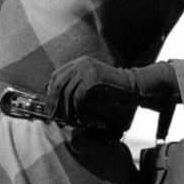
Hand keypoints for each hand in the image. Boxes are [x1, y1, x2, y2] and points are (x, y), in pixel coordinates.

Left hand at [45, 57, 176, 124]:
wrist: (134, 87)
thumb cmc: (113, 90)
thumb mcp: (92, 85)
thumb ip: (77, 87)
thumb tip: (58, 100)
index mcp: (79, 63)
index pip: (56, 76)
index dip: (50, 93)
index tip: (49, 108)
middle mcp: (81, 63)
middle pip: (57, 83)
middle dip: (53, 102)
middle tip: (53, 117)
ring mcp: (87, 68)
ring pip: (67, 91)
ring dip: (65, 109)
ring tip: (67, 120)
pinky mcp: (94, 77)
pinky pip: (78, 95)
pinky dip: (76, 109)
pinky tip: (79, 117)